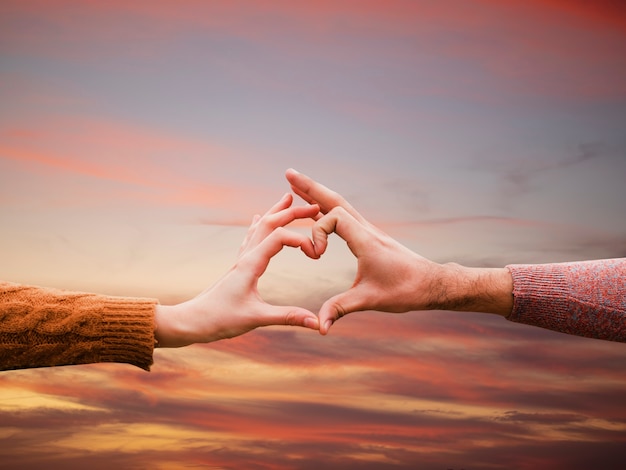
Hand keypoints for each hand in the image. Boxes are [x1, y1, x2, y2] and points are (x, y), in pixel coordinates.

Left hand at [154, 193, 320, 346]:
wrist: (192, 321)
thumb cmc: (219, 319)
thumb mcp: (256, 318)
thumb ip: (287, 317)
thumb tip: (317, 322)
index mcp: (251, 264)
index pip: (279, 237)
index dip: (301, 240)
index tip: (316, 255)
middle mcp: (246, 256)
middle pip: (269, 224)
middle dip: (292, 212)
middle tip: (314, 205)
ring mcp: (241, 260)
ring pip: (260, 227)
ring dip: (276, 211)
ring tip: (287, 198)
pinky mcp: (238, 267)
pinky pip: (250, 238)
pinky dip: (259, 224)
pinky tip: (257, 218)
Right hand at [286, 169, 512, 334]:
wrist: (432, 284)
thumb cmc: (405, 290)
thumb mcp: (370, 300)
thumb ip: (341, 309)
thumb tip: (320, 327)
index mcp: (366, 240)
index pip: (335, 216)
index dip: (318, 231)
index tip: (316, 254)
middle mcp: (367, 230)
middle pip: (335, 199)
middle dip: (310, 187)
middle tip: (288, 173)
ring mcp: (369, 231)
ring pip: (340, 204)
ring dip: (318, 193)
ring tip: (297, 185)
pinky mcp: (370, 237)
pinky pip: (345, 215)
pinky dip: (328, 208)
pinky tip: (319, 210)